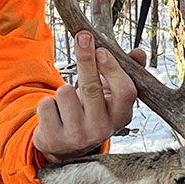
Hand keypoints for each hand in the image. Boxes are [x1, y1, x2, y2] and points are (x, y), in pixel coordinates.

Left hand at [33, 31, 145, 163]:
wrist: (68, 145)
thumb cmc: (92, 112)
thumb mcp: (111, 96)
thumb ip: (125, 72)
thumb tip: (139, 53)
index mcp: (121, 116)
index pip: (125, 92)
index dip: (113, 69)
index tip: (102, 50)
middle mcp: (102, 129)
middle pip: (92, 88)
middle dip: (86, 58)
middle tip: (82, 38)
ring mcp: (78, 136)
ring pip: (65, 93)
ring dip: (63, 89)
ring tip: (68, 101)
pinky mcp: (54, 139)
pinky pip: (46, 104)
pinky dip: (47, 103)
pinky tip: (56, 113)